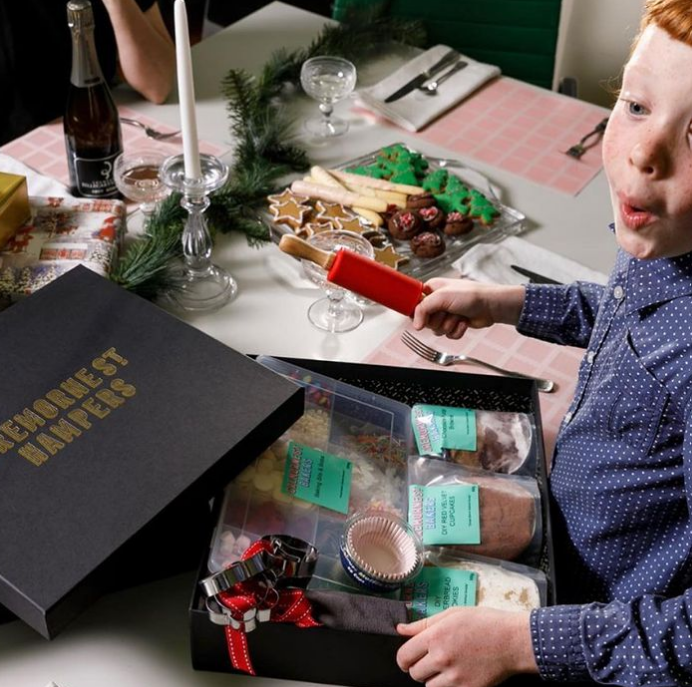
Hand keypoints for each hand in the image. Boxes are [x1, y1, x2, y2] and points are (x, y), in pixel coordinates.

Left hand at [396, 607, 536, 686]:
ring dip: (433, 679)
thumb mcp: (452, 613)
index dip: (404, 658)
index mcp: (435, 636)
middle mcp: (441, 658)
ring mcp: (454, 677)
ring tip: (446, 667)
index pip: (404, 655)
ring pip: (428, 686)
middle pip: (414, 673)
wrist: (512, 641)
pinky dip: (448, 686)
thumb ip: (423, 624)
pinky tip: (457, 675)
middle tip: (431, 660)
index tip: (409, 657)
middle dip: (419, 667)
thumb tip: (401, 629)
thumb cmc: (483, 622)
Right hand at [413, 278, 525, 338]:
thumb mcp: (441, 297)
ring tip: (458, 315)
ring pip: (436, 330)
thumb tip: (415, 325)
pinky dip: (457, 330)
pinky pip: (448, 335)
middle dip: (437, 319)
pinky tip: (463, 321)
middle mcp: (437, 302)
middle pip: (425, 320)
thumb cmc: (471, 295)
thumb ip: (423, 309)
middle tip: (446, 312)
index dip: (417, 312)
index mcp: (431, 290)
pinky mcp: (454, 324)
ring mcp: (446, 314)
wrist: (491, 305)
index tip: (422, 315)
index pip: (414, 304)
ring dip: (448, 325)